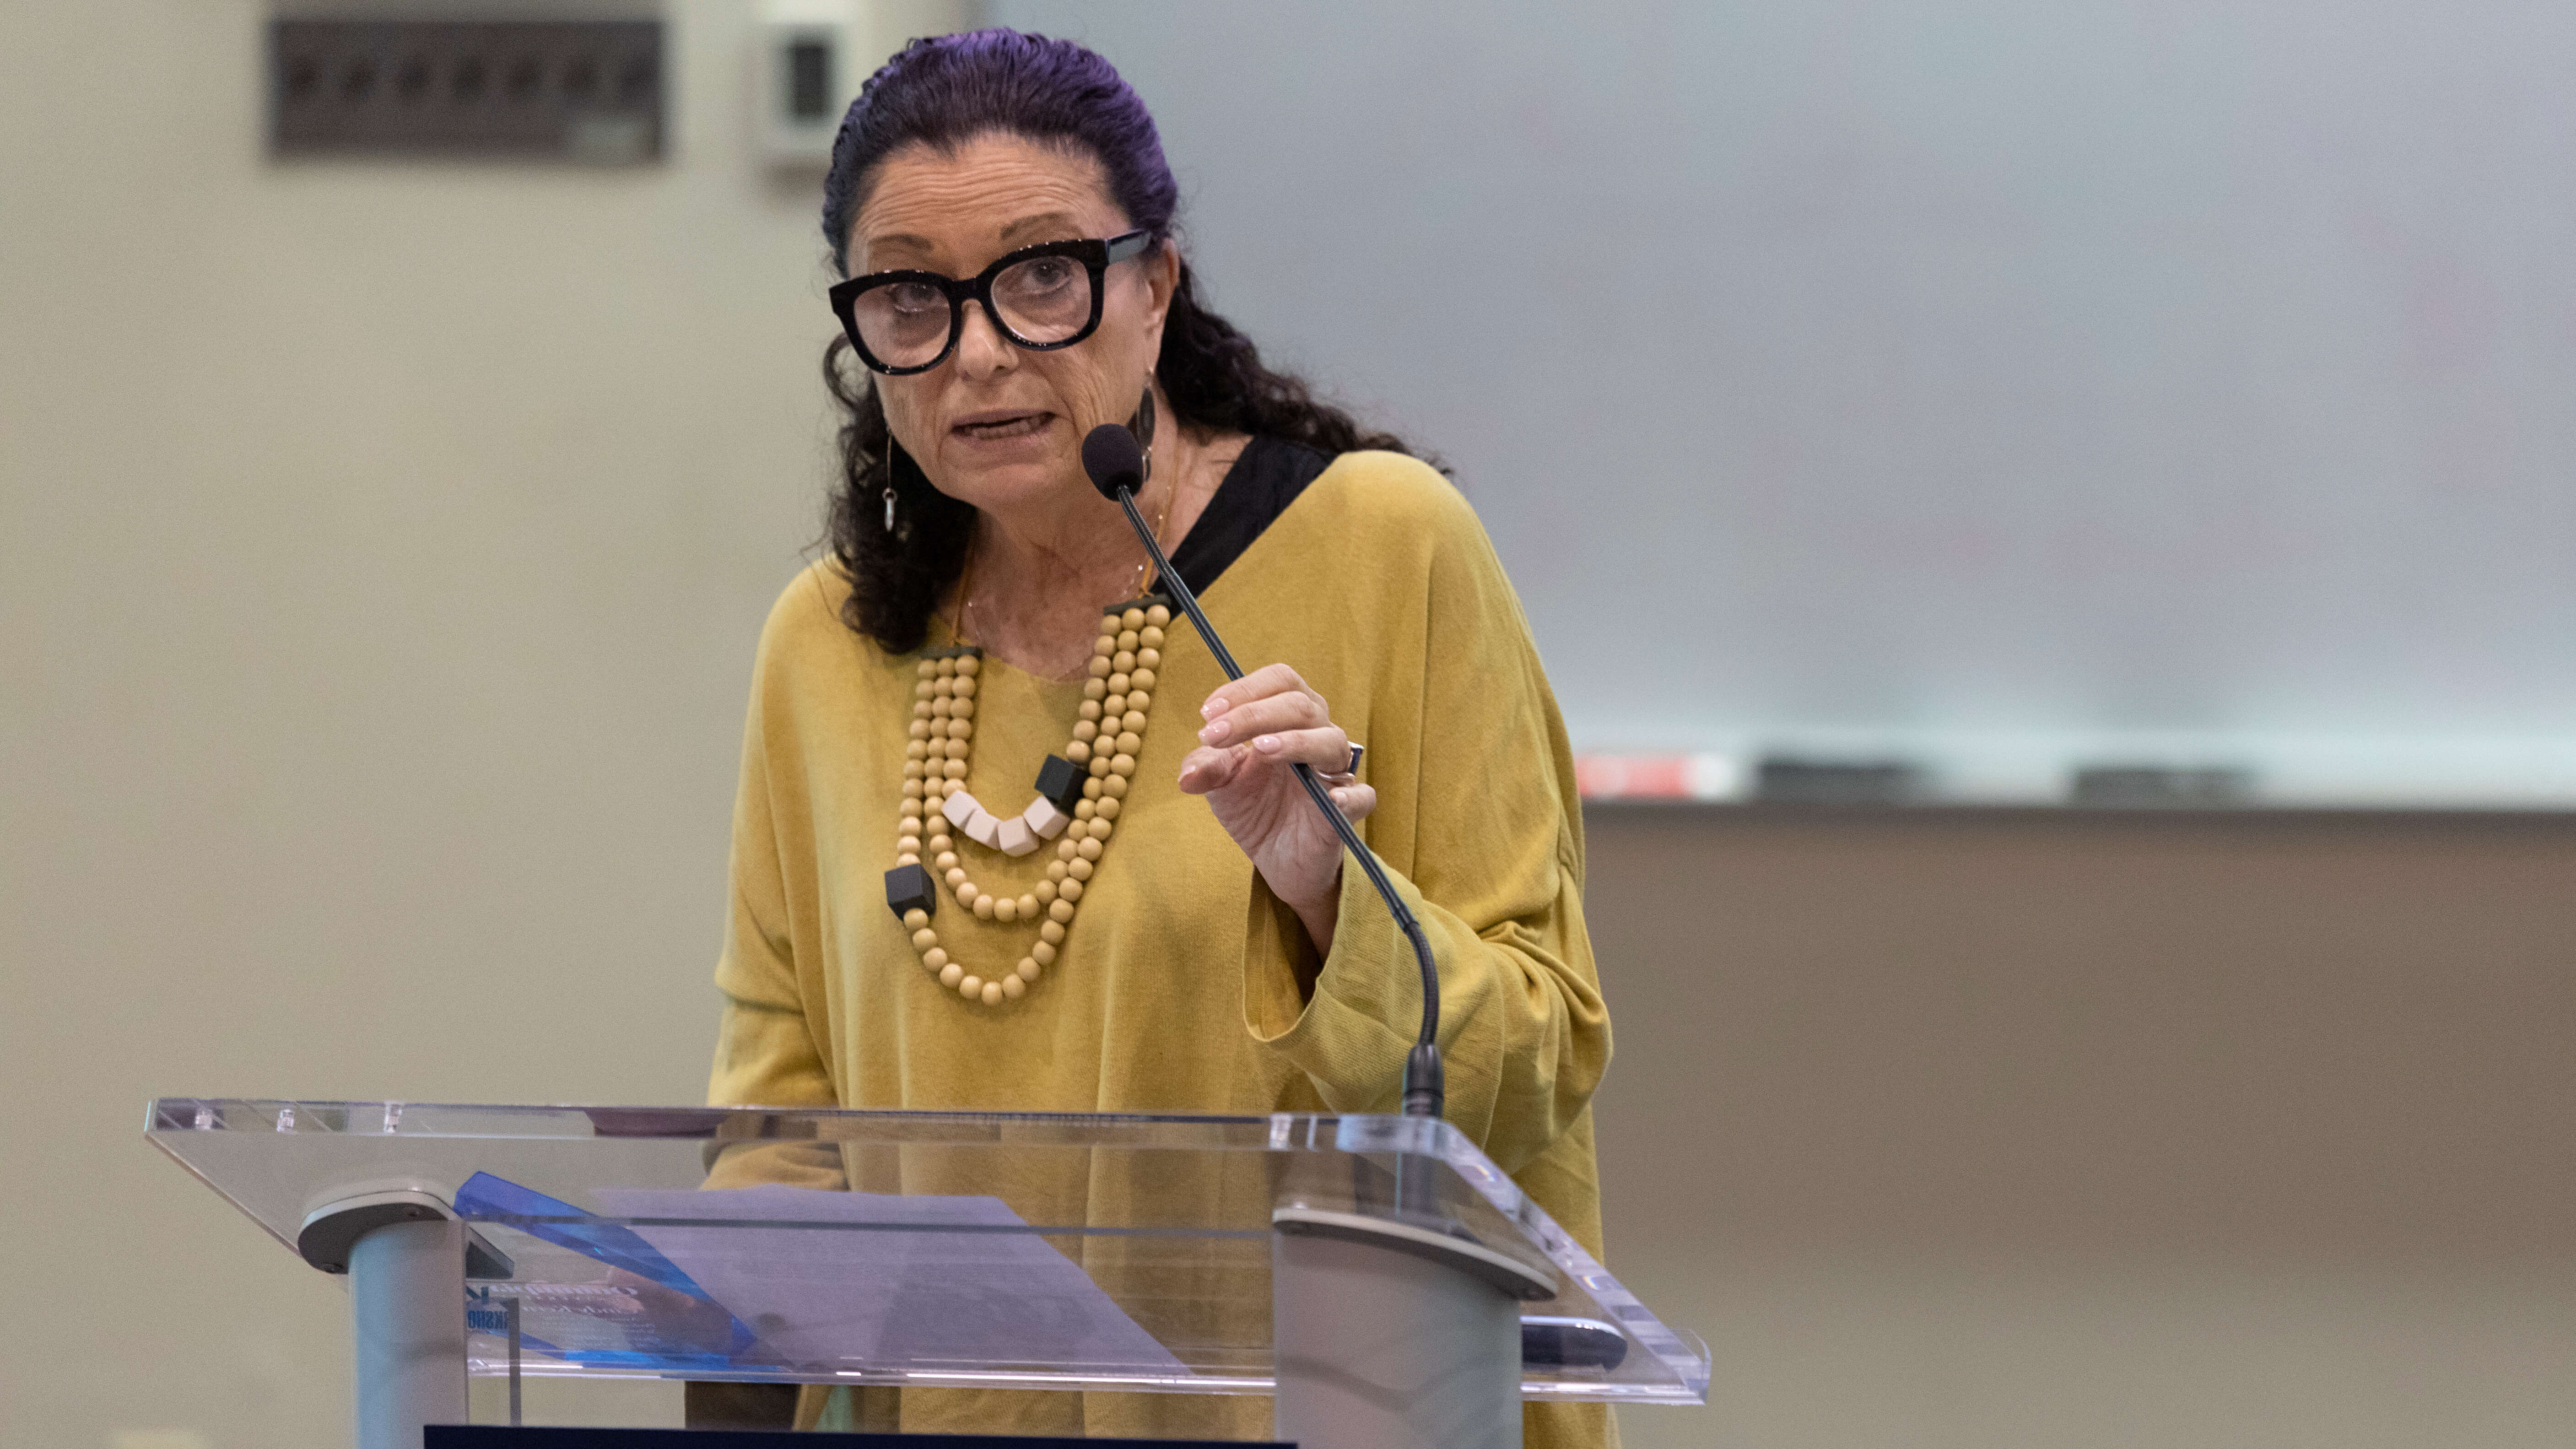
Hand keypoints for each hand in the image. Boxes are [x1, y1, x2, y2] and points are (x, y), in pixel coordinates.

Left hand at [1177, 663, 1373, 952]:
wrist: (1275, 858)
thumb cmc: (1253, 807)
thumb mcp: (1221, 784)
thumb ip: (1206, 768)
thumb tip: (1188, 775)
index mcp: (1288, 718)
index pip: (1279, 682)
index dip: (1245, 690)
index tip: (1207, 713)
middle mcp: (1316, 735)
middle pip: (1301, 705)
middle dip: (1255, 713)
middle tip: (1215, 733)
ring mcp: (1334, 773)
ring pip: (1331, 741)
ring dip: (1295, 740)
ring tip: (1260, 750)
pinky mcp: (1348, 810)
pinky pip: (1362, 796)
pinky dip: (1350, 796)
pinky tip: (1331, 800)